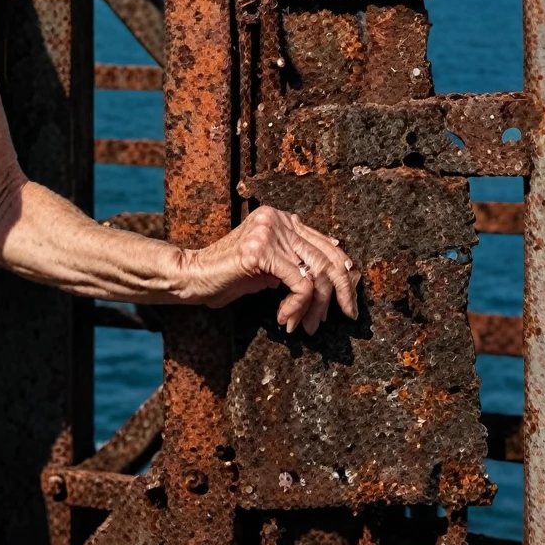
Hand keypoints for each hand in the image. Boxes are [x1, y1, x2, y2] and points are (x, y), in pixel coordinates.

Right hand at [180, 205, 360, 333]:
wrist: (195, 275)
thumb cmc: (231, 274)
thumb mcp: (271, 264)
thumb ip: (296, 259)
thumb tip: (339, 266)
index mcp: (280, 218)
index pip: (325, 244)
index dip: (344, 273)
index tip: (349, 299)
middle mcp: (276, 219)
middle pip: (327, 258)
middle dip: (341, 293)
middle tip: (347, 317)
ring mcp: (268, 233)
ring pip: (316, 274)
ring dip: (316, 307)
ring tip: (306, 327)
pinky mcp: (261, 252)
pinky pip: (299, 284)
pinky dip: (298, 307)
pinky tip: (285, 319)